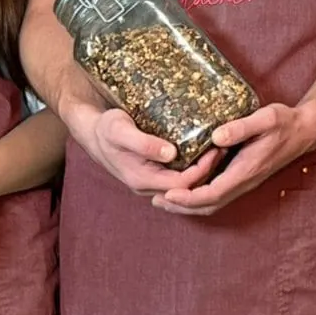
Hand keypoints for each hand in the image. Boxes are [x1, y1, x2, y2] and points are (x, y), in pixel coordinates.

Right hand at [67, 103, 219, 196]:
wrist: (92, 131)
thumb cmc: (106, 129)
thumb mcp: (120, 131)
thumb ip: (144, 143)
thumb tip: (170, 153)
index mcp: (142, 179)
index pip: (182, 183)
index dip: (202, 169)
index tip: (216, 149)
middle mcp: (147, 185)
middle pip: (186, 186)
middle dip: (207, 169)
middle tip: (224, 147)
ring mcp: (150, 180)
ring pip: (183, 182)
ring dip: (202, 168)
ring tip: (218, 147)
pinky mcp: (153, 172)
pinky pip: (177, 174)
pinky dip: (193, 165)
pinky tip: (203, 149)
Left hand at [153, 101, 315, 215]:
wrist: (304, 131)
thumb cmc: (285, 122)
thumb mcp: (266, 118)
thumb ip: (241, 127)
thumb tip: (215, 136)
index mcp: (246, 170)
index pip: (213, 193)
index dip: (188, 197)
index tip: (167, 193)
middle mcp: (244, 181)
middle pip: (209, 205)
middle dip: (182, 206)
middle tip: (156, 200)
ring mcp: (245, 181)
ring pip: (214, 202)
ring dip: (189, 204)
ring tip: (165, 198)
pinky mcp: (244, 177)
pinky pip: (219, 194)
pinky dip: (200, 196)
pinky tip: (188, 187)